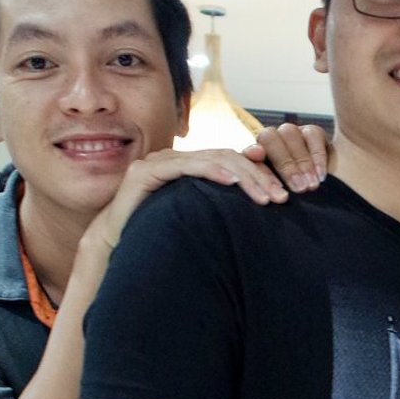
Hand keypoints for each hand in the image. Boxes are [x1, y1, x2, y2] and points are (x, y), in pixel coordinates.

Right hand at [85, 147, 287, 252]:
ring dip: (244, 176)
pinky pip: (186, 166)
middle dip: (259, 176)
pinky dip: (212, 171)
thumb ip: (221, 205)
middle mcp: (177, 157)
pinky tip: (232, 181)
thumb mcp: (199, 216)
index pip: (234, 160)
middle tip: (281, 197)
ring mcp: (161, 161)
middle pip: (228, 157)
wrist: (116, 241)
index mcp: (191, 165)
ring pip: (212, 159)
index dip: (260, 174)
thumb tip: (260, 204)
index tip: (283, 194)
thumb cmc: (159, 230)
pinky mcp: (146, 171)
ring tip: (264, 195)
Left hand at [247, 123, 329, 192]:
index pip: (250, 153)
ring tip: (311, 185)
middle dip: (284, 165)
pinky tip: (320, 175)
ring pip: (289, 133)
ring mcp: (291, 134)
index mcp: (254, 158)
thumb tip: (253, 183)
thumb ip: (264, 189)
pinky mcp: (312, 132)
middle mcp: (270, 142)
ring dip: (301, 161)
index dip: (253, 156)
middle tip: (299, 189)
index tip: (259, 159)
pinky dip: (317, 156)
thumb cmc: (298, 202)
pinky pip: (313, 134)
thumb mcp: (278, 197)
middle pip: (268, 138)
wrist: (326, 196)